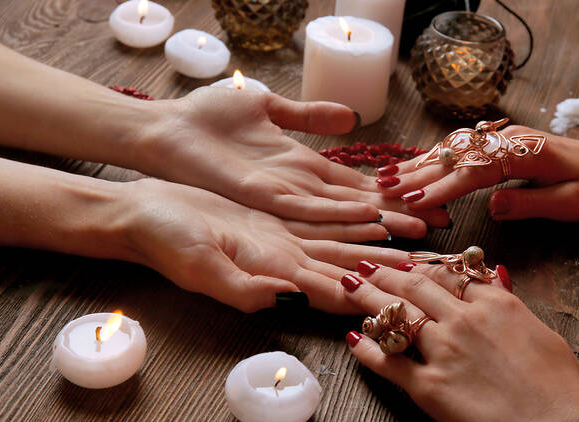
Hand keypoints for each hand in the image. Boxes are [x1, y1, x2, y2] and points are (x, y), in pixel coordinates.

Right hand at [119, 178, 409, 312]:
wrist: (144, 214)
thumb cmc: (162, 241)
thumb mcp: (198, 265)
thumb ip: (242, 287)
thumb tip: (287, 300)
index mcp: (274, 275)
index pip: (337, 288)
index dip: (375, 291)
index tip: (413, 292)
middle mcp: (287, 261)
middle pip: (351, 268)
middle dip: (392, 271)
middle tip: (434, 269)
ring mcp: (283, 240)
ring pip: (344, 244)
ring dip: (381, 245)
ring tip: (419, 243)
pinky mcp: (274, 219)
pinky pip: (323, 218)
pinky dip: (351, 217)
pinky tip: (376, 215)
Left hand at [138, 88, 449, 237]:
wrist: (167, 129)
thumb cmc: (210, 118)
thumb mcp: (270, 107)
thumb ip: (309, 115)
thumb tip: (351, 118)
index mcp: (303, 167)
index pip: (357, 184)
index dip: (392, 192)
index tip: (427, 196)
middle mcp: (300, 188)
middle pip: (358, 205)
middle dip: (397, 214)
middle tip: (438, 224)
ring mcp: (283, 196)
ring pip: (341, 214)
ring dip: (379, 222)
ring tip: (417, 230)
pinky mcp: (263, 197)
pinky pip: (309, 208)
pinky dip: (341, 212)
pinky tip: (370, 216)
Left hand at [340, 263, 578, 421]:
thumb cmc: (559, 386)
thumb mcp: (542, 333)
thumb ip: (511, 301)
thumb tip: (497, 275)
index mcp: (495, 305)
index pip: (450, 276)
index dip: (424, 267)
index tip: (408, 264)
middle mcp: (464, 320)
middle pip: (415, 287)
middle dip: (387, 273)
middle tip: (367, 264)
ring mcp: (443, 351)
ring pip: (396, 314)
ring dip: (368, 298)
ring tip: (349, 285)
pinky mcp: (429, 386)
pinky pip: (387, 362)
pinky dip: (366, 350)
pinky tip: (352, 339)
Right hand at [377, 126, 578, 220]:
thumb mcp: (567, 203)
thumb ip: (527, 203)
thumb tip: (490, 205)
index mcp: (525, 154)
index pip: (475, 173)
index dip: (442, 187)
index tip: (413, 199)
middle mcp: (508, 140)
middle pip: (456, 157)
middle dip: (417, 172)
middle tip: (383, 186)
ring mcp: (501, 138)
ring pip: (453, 150)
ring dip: (419, 164)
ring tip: (386, 177)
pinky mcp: (498, 143)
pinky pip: (461, 150)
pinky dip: (434, 159)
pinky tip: (413, 167)